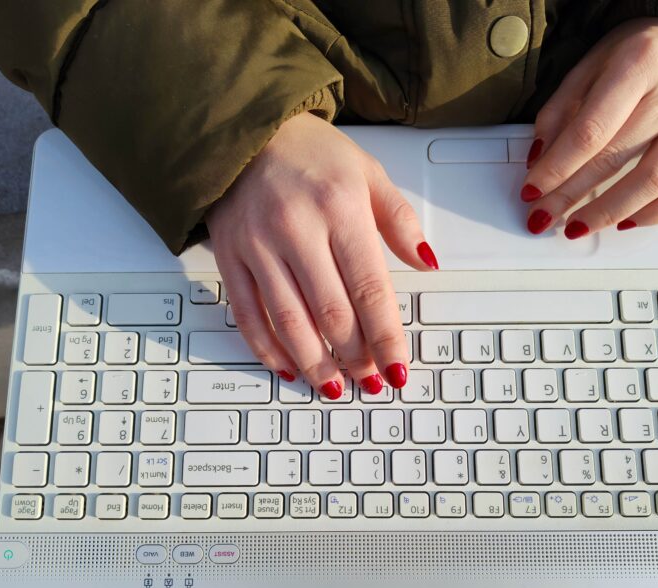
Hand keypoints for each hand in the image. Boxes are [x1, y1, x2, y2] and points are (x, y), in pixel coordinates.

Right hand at [205, 113, 435, 397]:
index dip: (385, 336)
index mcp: (339, 208)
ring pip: (289, 322)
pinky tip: (288, 368)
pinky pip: (248, 315)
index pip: (369, 288)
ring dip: (315, 363)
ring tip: (335, 387)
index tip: (396, 368)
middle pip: (331, 313)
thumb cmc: (309, 152)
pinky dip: (268, 349)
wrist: (243, 129)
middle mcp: (296, 229)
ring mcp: (258, 246)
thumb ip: (399, 221)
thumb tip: (427, 263)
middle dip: (355, 356)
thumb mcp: (367, 172)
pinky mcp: (229, 258)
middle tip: (370, 380)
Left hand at [522, 18, 657, 237]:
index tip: (532, 191)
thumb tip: (539, 163)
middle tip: (544, 215)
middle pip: (617, 157)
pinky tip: (624, 221)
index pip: (591, 130)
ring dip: (609, 213)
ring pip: (655, 182)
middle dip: (572, 194)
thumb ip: (560, 113)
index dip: (557, 168)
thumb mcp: (588, 67)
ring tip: (579, 225)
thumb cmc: (637, 53)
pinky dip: (653, 214)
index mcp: (641, 60)